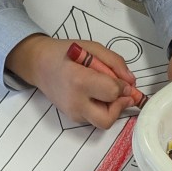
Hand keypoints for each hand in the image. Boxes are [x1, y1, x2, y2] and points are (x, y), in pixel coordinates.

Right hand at [7, 35, 134, 129]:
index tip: (124, 80)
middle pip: (107, 119)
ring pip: (102, 122)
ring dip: (111, 109)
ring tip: (105, 91)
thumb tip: (131, 82)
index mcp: (79, 81)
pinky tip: (96, 95)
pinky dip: (102, 109)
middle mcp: (75, 102)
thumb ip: (115, 63)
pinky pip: (95, 119)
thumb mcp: (93, 48)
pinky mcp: (73, 118)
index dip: (123, 87)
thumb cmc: (66, 53)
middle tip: (121, 94)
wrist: (40, 65)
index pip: (111, 93)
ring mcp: (73, 114)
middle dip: (119, 107)